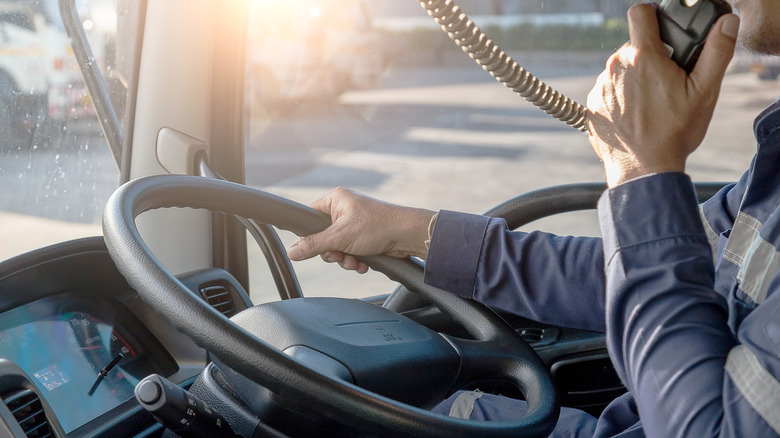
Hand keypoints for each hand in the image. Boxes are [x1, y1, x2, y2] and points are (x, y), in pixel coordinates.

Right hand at [286, 187, 435, 273]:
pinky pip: (350, 251)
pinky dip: (355, 260)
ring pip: (337, 247)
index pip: (310, 217)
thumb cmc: (378, 226)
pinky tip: (363, 263)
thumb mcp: (340, 237)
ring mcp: (355, 224)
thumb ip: (313, 245)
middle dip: (332, 252)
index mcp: (336, 200)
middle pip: (323, 237)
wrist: (407, 236)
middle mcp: (345, 209)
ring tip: (355, 261)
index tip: (317, 246)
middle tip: (340, 255)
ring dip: (344, 259)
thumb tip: (292, 252)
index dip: (312, 234)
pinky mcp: (365, 237)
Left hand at [586, 4, 738, 186]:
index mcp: (642, 58)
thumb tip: (725, 24)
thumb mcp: (704, 92)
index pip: (639, 13)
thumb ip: (716, 53)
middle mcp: (615, 68)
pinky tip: (635, 116)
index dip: (652, 15)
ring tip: (651, 103)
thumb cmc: (674, 133)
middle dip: (649, 56)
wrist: (643, 170)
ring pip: (619, 70)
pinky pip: (608, 92)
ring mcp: (600, 88)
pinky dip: (620, 98)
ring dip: (634, 79)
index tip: (661, 28)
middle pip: (632, 46)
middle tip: (666, 80)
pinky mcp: (592, 106)